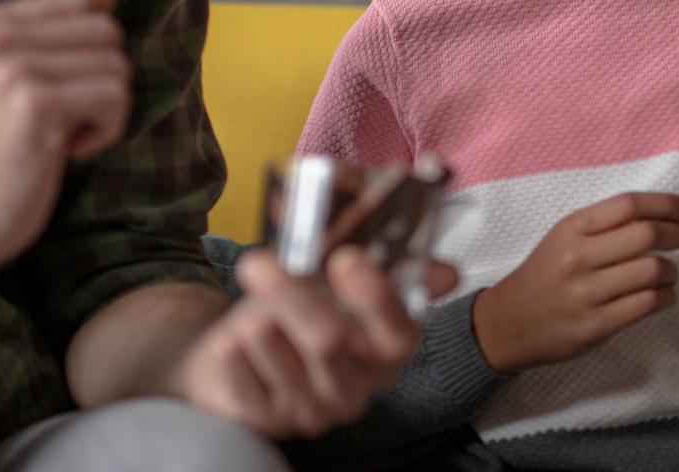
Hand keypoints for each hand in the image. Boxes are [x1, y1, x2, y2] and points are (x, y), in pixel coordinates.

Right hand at [0, 0, 131, 281]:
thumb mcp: (15, 75)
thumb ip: (56, 28)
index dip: (88, 49)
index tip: (52, 86)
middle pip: (107, 30)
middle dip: (99, 79)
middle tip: (56, 117)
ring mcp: (12, 68)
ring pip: (116, 65)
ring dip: (102, 110)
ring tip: (56, 133)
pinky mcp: (36, 104)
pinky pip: (115, 97)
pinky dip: (105, 131)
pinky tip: (63, 150)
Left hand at [172, 248, 440, 437]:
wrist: (246, 349)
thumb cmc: (300, 311)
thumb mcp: (342, 283)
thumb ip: (389, 269)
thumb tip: (446, 274)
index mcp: (386, 353)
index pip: (399, 336)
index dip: (375, 298)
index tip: (346, 259)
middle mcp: (356, 388)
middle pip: (329, 341)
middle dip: (292, 296)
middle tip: (261, 263)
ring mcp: (312, 410)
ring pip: (278, 353)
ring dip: (255, 318)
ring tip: (250, 309)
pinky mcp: (266, 420)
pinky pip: (241, 374)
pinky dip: (232, 347)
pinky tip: (234, 339)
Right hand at [472, 192, 678, 373]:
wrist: (508, 322)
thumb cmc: (545, 275)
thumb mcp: (564, 238)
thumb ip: (607, 226)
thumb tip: (664, 215)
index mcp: (572, 228)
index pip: (630, 205)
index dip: (668, 204)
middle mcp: (579, 257)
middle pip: (648, 234)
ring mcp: (587, 293)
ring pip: (653, 271)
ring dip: (673, 271)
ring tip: (670, 273)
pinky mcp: (595, 325)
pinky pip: (647, 304)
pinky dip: (666, 297)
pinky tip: (662, 295)